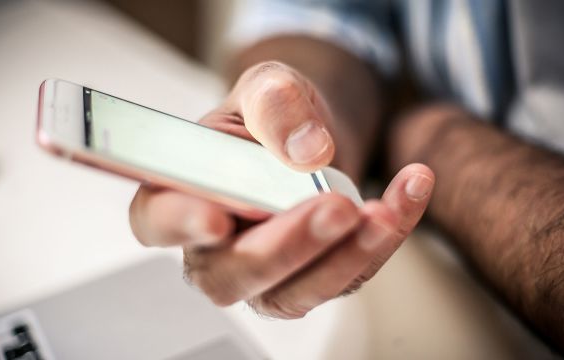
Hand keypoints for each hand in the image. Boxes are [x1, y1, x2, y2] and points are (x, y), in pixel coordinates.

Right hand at [129, 62, 434, 317]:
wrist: (313, 133)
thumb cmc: (274, 115)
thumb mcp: (271, 86)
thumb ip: (275, 103)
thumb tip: (306, 150)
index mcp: (183, 192)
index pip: (158, 220)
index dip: (180, 225)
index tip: (217, 220)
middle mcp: (216, 244)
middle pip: (230, 273)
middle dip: (285, 247)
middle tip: (332, 207)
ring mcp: (264, 269)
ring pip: (292, 291)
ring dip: (342, 256)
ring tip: (380, 211)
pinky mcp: (312, 276)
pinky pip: (345, 276)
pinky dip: (383, 240)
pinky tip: (406, 196)